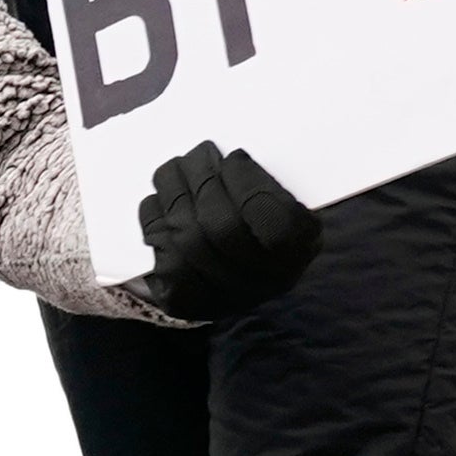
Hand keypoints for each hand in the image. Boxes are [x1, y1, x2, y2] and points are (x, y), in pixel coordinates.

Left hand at [140, 141, 322, 327]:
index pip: (277, 224)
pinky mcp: (186, 302)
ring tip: (174, 169)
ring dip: (173, 193)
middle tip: (197, 154)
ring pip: (188, 239)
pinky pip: (163, 257)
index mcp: (300, 249)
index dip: (248, 186)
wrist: (238, 273)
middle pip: (223, 227)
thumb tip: (226, 161)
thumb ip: (261, 181)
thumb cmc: (260, 219)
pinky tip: (159, 201)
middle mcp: (267, 281)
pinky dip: (155, 221)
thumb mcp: (279, 197)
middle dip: (203, 180)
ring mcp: (226, 296)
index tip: (234, 158)